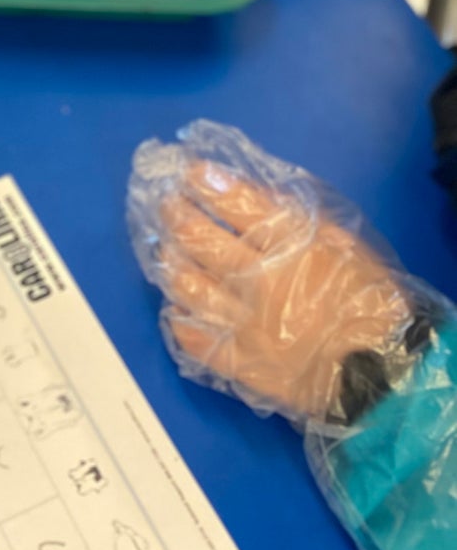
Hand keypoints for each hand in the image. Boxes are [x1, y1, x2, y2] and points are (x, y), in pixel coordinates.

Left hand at [145, 159, 410, 424]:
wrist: (387, 377)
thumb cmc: (371, 301)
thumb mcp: (344, 244)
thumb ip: (297, 218)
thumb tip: (250, 192)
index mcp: (291, 245)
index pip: (235, 203)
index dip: (205, 183)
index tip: (186, 172)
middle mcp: (259, 278)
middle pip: (201, 239)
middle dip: (175, 215)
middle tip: (162, 204)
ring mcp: (244, 323)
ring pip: (189, 286)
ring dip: (169, 263)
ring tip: (162, 251)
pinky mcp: (240, 364)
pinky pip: (194, 337)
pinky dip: (179, 318)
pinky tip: (174, 306)